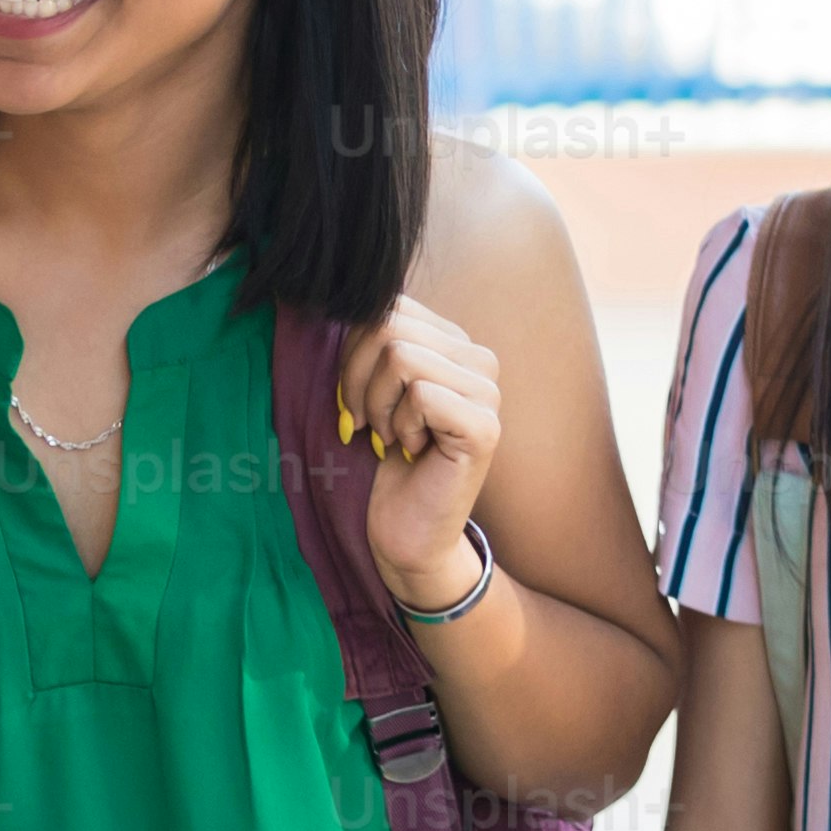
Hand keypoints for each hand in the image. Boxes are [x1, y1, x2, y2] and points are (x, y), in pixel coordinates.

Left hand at [333, 296, 505, 617]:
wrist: (405, 533)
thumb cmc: (382, 460)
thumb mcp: (369, 387)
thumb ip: (370, 341)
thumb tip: (342, 298)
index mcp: (453, 341)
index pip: (388, 305)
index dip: (352, 350)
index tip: (355, 398)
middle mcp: (479, 358)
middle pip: (388, 324)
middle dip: (356, 378)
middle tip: (365, 423)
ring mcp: (488, 392)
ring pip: (401, 356)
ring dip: (377, 405)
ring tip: (390, 437)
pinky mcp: (484, 426)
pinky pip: (420, 393)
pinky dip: (399, 425)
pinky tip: (411, 451)